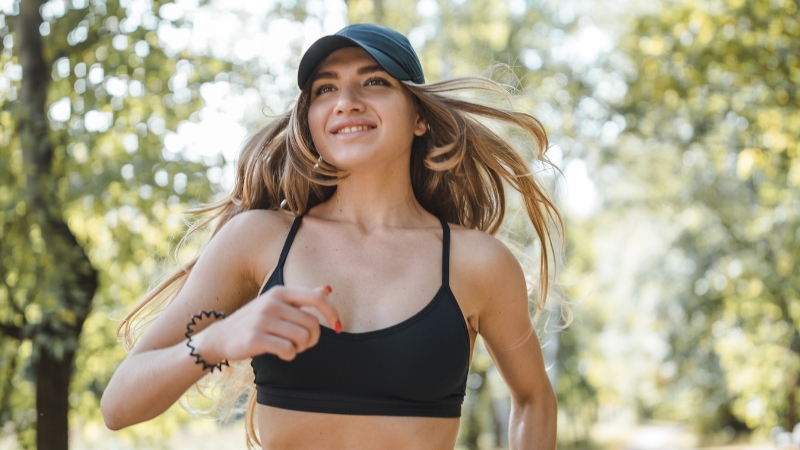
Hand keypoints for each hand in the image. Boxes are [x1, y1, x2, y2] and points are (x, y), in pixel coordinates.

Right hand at [193, 285, 338, 361]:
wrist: (221, 337)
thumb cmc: (255, 321)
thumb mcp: (276, 303)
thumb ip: (302, 297)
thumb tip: (328, 289)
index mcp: (280, 292)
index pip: (316, 298)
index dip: (332, 313)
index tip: (339, 327)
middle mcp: (272, 302)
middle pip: (312, 324)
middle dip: (313, 339)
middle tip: (303, 344)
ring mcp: (262, 320)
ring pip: (302, 338)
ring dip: (301, 348)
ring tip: (290, 348)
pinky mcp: (255, 338)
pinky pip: (288, 350)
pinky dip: (290, 356)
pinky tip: (282, 355)